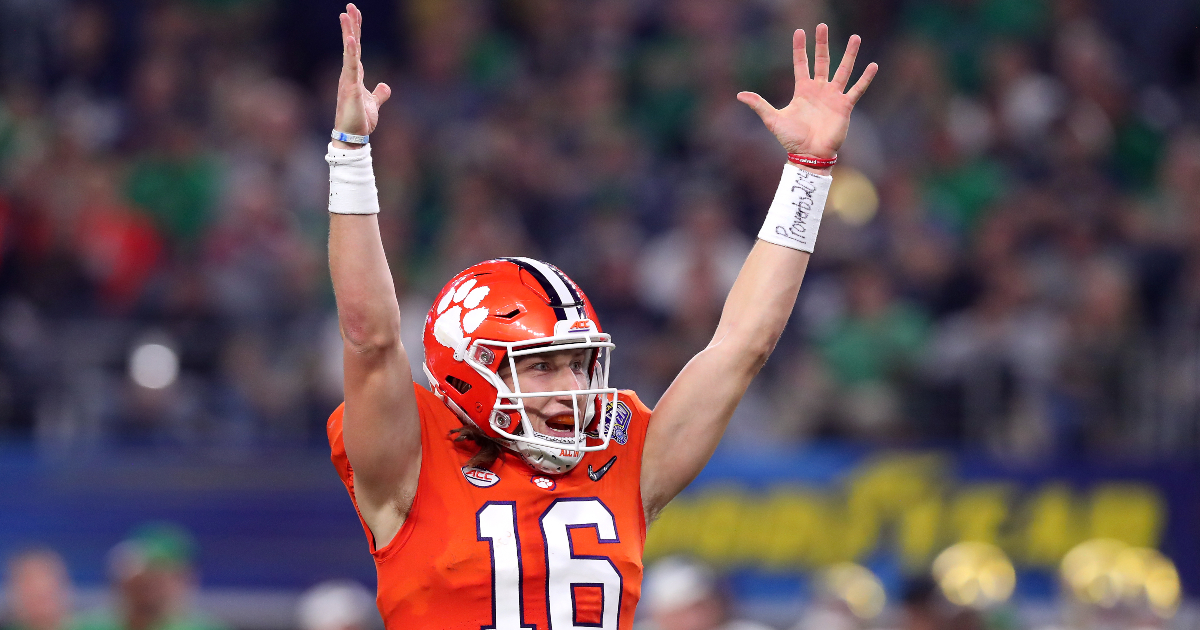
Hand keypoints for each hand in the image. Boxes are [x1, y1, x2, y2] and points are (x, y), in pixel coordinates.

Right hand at [333, 4, 390, 148]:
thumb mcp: (374, 104)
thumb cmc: (360, 121)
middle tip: (350, 6)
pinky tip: (350, 39)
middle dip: (351, 25)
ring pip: (349, 51)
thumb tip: (385, 86)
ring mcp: (348, 79)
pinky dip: (350, 52)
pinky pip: (351, 66)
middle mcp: (349, 74)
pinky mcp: (350, 88)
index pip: (355, 49)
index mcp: (355, 76)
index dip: (355, 31)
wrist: (353, 138)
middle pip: (351, 45)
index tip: (354, 14)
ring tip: (346, 14)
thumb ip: (379, 94)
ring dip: (348, 32)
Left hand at [737, 24, 876, 164]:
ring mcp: (833, 97)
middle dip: (822, 43)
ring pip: (843, 70)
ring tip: (855, 37)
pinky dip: (865, 78)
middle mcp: (819, 90)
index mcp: (803, 90)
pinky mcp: (844, 106)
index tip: (799, 31)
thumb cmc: (791, 140)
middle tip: (822, 25)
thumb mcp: (773, 120)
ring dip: (849, 54)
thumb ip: (759, 105)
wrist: (809, 155)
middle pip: (823, 61)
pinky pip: (857, 89)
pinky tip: (873, 65)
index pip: (801, 63)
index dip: (800, 48)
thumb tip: (739, 95)